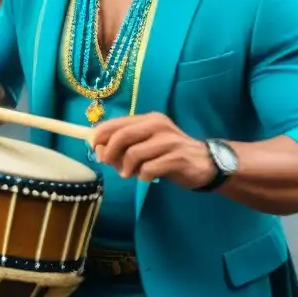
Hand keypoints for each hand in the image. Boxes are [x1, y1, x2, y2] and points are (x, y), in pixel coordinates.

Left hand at [92, 112, 215, 188]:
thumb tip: (99, 151)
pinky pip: (149, 168)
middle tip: (108, 163)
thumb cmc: (170, 154)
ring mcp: (169, 141)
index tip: (92, 147)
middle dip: (110, 151)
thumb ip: (124, 147)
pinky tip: (147, 177)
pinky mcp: (177, 158)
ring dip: (127, 168)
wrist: (205, 163)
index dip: (100, 134)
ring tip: (131, 174)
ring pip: (134, 153)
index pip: (118, 123)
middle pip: (123, 135)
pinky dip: (143, 176)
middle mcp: (158, 125)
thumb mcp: (146, 147)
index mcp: (149, 119)